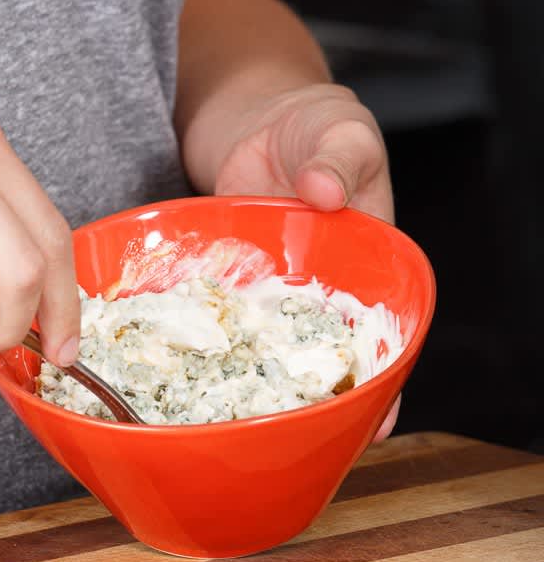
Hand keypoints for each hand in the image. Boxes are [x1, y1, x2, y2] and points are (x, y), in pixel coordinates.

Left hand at [214, 82, 397, 438]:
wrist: (251, 116)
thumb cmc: (312, 123)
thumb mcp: (341, 130)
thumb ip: (337, 159)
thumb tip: (324, 190)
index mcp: (366, 266)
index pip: (382, 336)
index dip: (383, 383)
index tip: (376, 422)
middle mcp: (317, 293)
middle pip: (323, 362)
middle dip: (316, 406)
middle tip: (303, 445)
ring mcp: (268, 294)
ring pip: (265, 352)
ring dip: (253, 389)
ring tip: (241, 432)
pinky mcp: (223, 284)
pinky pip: (215, 320)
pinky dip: (202, 344)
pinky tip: (179, 372)